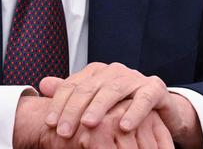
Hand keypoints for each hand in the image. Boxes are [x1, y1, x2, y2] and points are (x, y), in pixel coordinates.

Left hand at [39, 62, 202, 147]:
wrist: (159, 109)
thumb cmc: (122, 106)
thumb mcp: (94, 101)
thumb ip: (70, 93)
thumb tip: (43, 85)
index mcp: (96, 72)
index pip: (73, 85)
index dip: (60, 104)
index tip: (50, 123)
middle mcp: (113, 71)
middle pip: (89, 88)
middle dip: (74, 110)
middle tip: (63, 131)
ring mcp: (134, 78)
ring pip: (113, 91)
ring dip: (99, 108)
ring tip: (88, 124)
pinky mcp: (155, 88)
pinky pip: (144, 99)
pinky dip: (134, 112)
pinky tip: (123, 126)